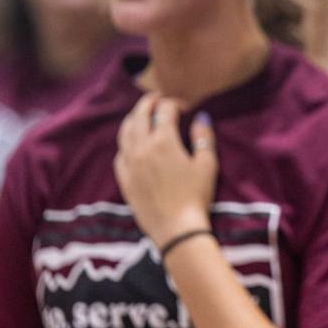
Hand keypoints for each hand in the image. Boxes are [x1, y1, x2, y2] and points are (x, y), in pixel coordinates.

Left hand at [115, 94, 216, 248]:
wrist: (176, 229)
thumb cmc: (196, 196)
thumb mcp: (207, 164)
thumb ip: (203, 137)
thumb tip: (200, 117)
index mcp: (164, 141)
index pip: (164, 110)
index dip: (174, 103)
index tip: (184, 107)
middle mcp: (142, 148)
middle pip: (139, 115)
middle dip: (148, 103)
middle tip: (156, 98)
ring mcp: (129, 164)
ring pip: (125, 132)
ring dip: (133, 119)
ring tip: (141, 114)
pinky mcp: (124, 179)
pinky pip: (120, 153)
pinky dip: (126, 142)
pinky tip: (132, 143)